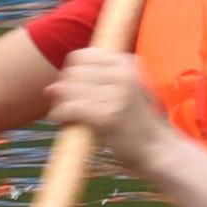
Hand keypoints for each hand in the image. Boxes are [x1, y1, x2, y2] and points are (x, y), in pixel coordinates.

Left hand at [45, 47, 160, 151]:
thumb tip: (50, 88)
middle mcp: (122, 75)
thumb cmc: (135, 123)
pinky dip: (61, 114)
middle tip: (65, 105)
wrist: (157, 150)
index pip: (82, 56)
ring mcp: (116, 95)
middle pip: (73, 73)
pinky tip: (63, 121)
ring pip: (69, 90)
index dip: (70, 72)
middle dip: (63, 89)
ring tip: (63, 115)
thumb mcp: (122, 92)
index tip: (72, 89)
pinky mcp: (108, 116)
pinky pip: (71, 108)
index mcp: (126, 63)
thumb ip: (90, 85)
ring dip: (59, 103)